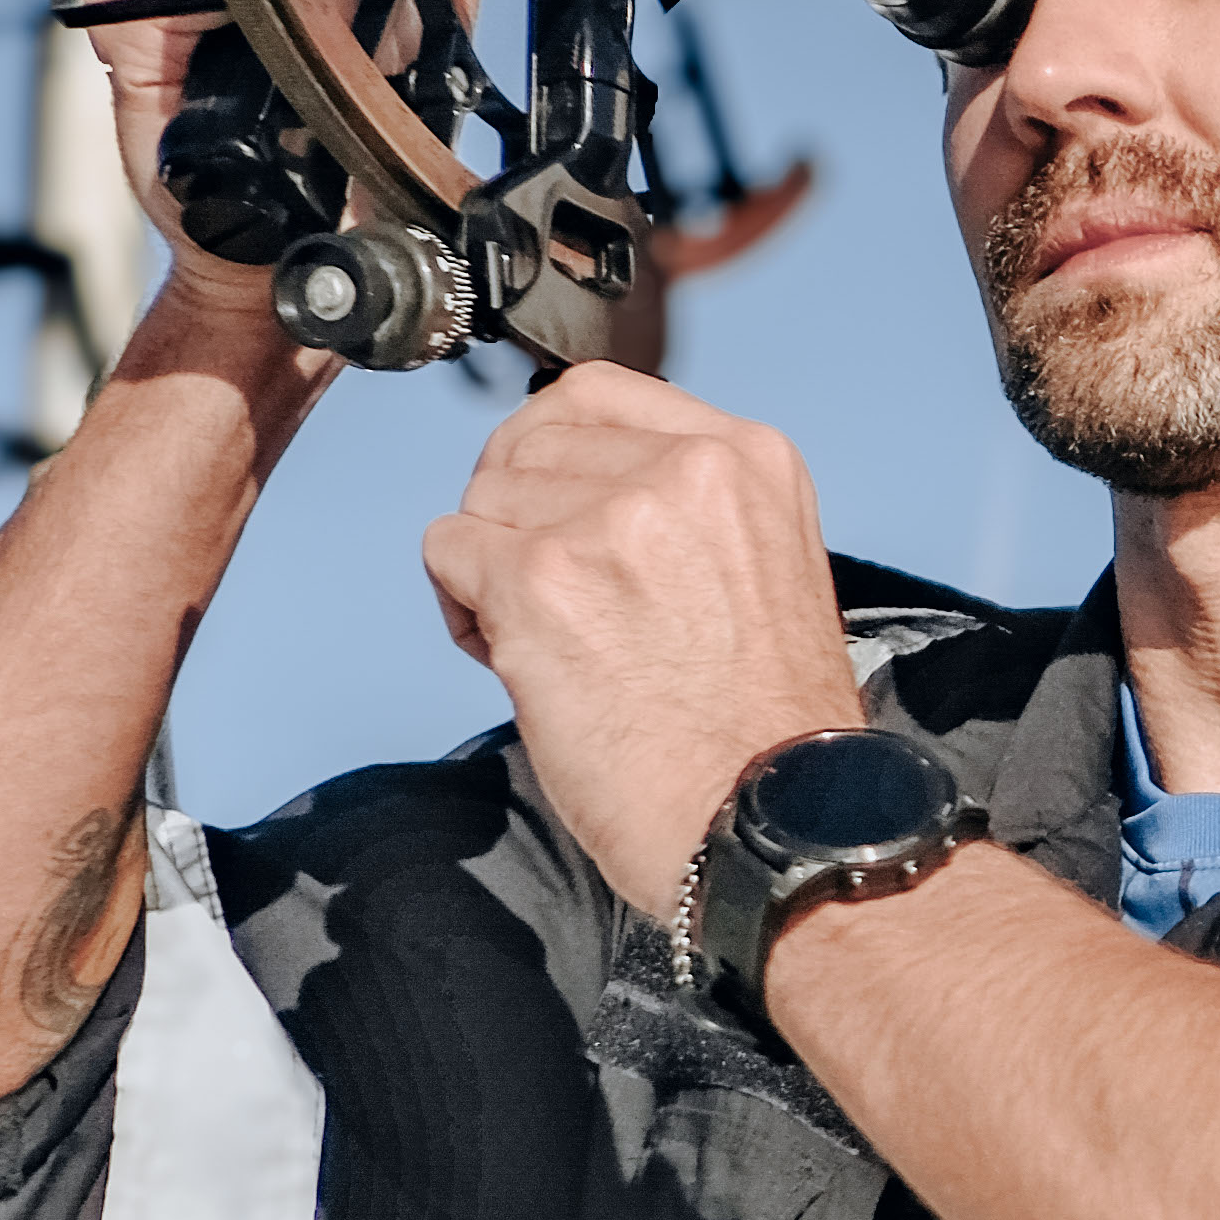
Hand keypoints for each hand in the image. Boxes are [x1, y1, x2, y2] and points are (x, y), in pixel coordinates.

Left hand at [418, 366, 876, 897]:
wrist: (772, 824)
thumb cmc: (767, 734)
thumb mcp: (765, 569)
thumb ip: (687, 511)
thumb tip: (576, 492)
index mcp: (748, 460)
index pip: (597, 394)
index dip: (551, 450)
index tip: (547, 500)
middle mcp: (682, 471)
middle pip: (530, 444)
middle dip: (520, 517)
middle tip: (552, 597)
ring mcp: (607, 522)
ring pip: (483, 497)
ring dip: (492, 567)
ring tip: (545, 641)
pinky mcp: (540, 580)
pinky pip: (448, 550)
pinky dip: (462, 607)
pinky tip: (517, 660)